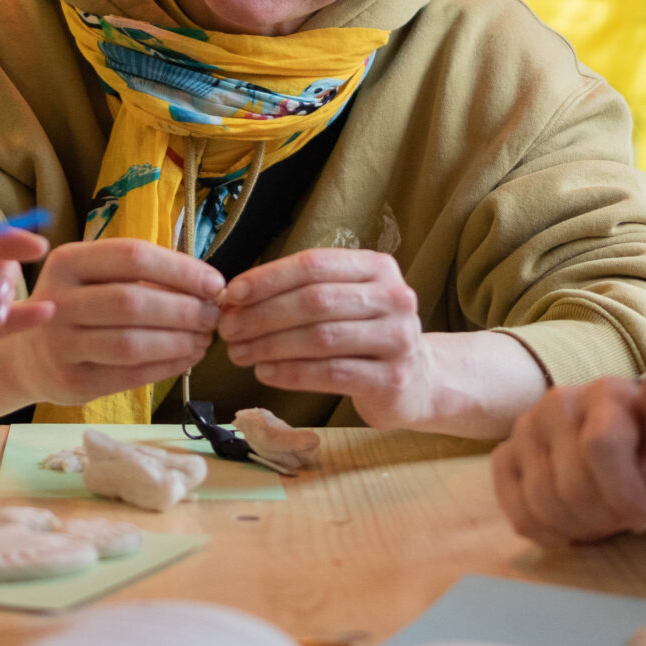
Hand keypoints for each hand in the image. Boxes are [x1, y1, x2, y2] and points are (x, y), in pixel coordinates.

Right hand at [0, 238, 223, 406]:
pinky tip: (187, 358)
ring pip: (132, 343)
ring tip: (204, 339)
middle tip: (213, 316)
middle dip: (184, 309)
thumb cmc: (77, 308)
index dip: (181, 270)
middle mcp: (58, 300)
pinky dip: (166, 367)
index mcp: (68, 262)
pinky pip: (130, 375)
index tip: (215, 283)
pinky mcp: (71, 381)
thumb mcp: (94, 277)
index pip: (133, 257)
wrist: (27, 357)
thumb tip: (207, 286)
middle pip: (133, 302)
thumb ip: (141, 275)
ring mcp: (60, 344)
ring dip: (179, 342)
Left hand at [219, 249, 431, 426]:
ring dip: (270, 345)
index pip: (314, 265)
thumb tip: (236, 298)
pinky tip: (265, 372)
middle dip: (263, 315)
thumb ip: (302, 292)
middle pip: (315, 301)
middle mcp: (394, 298)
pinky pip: (331, 373)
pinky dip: (291, 373)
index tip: (232, 294)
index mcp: (378, 267)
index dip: (268, 278)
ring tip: (239, 353)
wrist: (416, 381)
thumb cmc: (365, 336)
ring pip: (320, 338)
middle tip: (228, 329)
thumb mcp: (345, 301)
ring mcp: (398, 339)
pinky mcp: (392, 378)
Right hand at [491, 357, 645, 546]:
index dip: (622, 493)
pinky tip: (570, 524)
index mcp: (604, 392)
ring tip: (599, 517)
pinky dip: (549, 533)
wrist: (617, 455)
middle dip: (604, 517)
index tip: (642, 518)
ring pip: (544, 505)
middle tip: (621, 516)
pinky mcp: (504, 457)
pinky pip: (519, 514)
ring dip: (579, 527)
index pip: (600, 446)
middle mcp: (557, 403)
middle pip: (573, 487)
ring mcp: (524, 429)